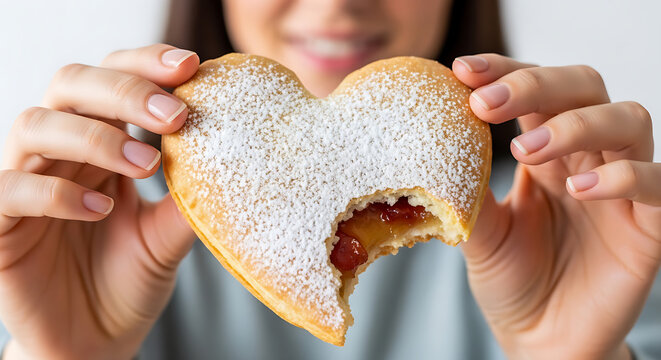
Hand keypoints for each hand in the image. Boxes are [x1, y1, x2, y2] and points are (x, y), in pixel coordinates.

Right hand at [0, 44, 198, 359]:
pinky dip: (56, 191)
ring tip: (146, 165)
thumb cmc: (129, 281)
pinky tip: (100, 208)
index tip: (190, 67)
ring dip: (95, 136)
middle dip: (124, 90)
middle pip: (70, 85)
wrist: (95, 343)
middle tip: (174, 114)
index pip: (112, 79)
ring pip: (35, 125)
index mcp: (101, 145)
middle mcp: (61, 154)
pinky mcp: (0, 225)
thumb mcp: (168, 235)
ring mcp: (26, 183)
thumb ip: (189, 197)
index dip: (144, 65)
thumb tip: (232, 155)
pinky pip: (10, 189)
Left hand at [453, 54, 659, 359]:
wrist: (540, 339)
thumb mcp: (478, 232)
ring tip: (526, 149)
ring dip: (575, 123)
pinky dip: (623, 176)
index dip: (504, 72)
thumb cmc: (511, 281)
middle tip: (487, 102)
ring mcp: (621, 188)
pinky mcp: (649, 226)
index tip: (463, 70)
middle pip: (584, 87)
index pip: (534, 91)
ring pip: (627, 121)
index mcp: (544, 153)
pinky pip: (657, 183)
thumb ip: (463, 191)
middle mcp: (586, 159)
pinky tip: (578, 189)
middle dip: (535, 84)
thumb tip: (424, 153)